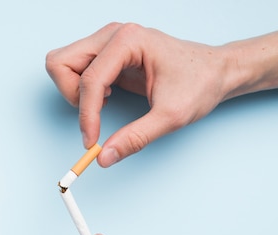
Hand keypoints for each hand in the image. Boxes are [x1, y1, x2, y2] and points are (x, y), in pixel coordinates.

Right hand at [45, 23, 231, 166]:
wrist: (216, 71)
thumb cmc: (199, 83)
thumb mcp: (171, 117)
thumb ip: (135, 138)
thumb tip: (103, 157)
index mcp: (129, 41)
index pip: (89, 80)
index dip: (87, 115)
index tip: (92, 142)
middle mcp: (113, 35)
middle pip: (61, 62)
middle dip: (70, 95)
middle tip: (93, 114)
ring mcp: (107, 42)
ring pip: (63, 64)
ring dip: (73, 91)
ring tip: (101, 104)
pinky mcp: (107, 53)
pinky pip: (75, 69)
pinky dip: (81, 89)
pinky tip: (107, 96)